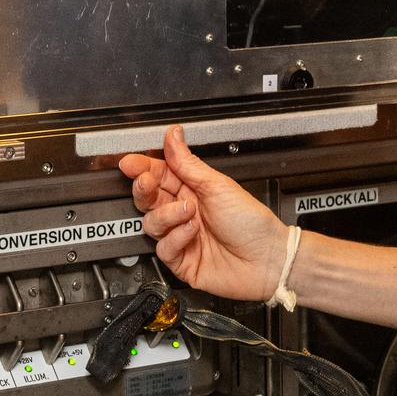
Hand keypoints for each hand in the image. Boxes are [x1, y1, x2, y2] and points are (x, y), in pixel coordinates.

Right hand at [120, 125, 289, 300]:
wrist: (267, 258)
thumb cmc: (251, 222)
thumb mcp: (217, 185)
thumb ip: (188, 162)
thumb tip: (173, 135)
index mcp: (193, 190)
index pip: (160, 175)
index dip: (143, 168)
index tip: (130, 163)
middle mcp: (184, 213)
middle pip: (149, 198)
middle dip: (144, 188)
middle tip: (147, 182)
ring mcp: (182, 237)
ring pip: (152, 223)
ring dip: (168, 214)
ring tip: (188, 211)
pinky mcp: (181, 260)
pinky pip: (163, 247)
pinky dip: (176, 238)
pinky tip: (192, 232)